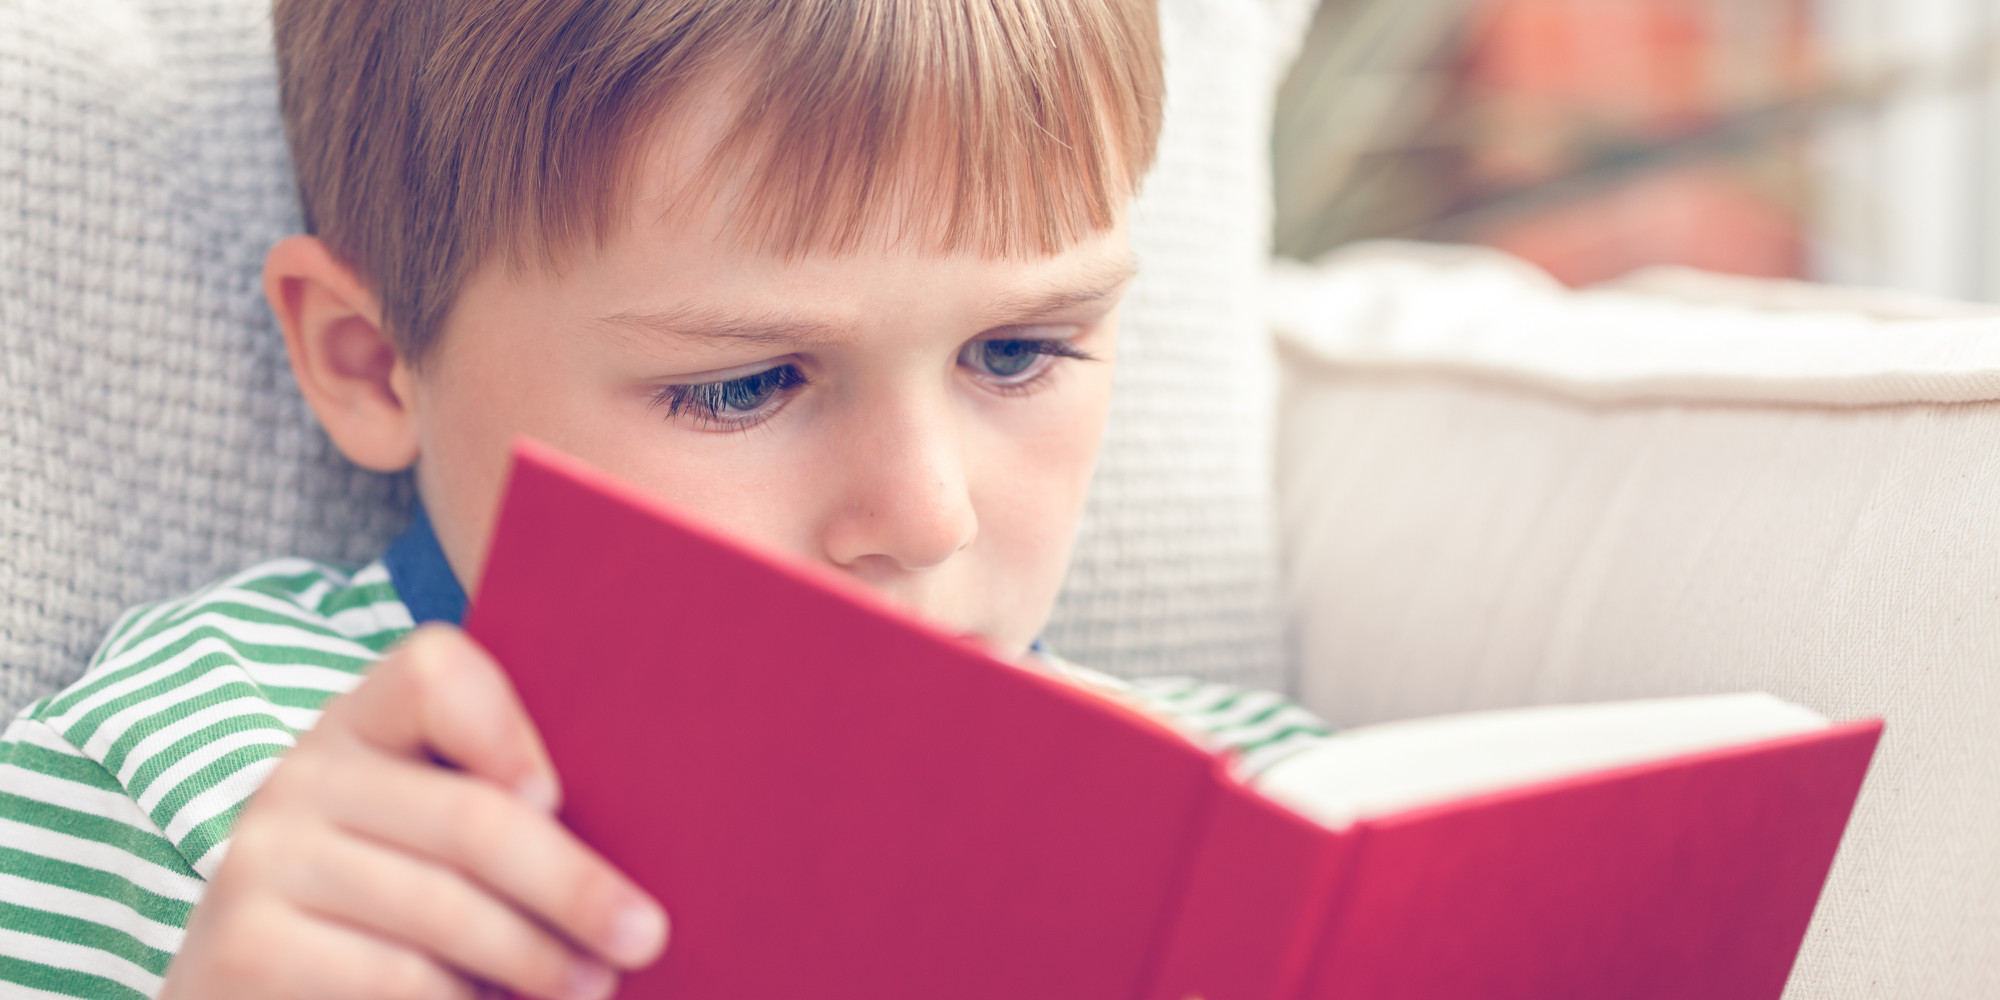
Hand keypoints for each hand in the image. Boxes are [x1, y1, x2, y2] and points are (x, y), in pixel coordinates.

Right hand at [159, 625, 668, 999]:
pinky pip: (398, 980)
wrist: (252, 986)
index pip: (434, 671)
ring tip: (591, 986)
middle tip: (643, 937)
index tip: (557, 796)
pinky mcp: (247, 948)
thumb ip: (498, 807)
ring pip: (445, 913)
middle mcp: (303, 778)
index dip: (505, 728)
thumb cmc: (387, 903)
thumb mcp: (430, 833)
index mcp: (362, 723)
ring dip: (537, 960)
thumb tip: (629, 864)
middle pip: (471, 820)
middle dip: (573, 888)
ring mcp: (263, 862)